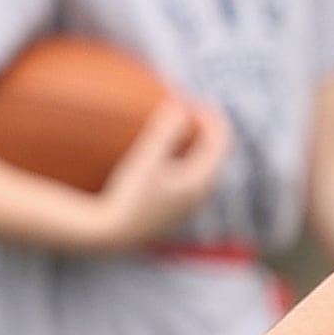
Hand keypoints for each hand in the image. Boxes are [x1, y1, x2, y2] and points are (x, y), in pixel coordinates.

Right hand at [81, 100, 232, 251]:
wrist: (113, 235)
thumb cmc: (127, 198)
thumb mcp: (145, 162)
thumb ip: (164, 133)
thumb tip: (179, 107)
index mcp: (202, 181)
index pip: (220, 141)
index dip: (212, 116)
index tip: (194, 99)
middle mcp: (200, 193)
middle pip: (214, 151)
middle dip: (204, 127)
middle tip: (187, 107)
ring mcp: (187, 202)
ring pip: (200, 164)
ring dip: (191, 141)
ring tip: (174, 123)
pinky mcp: (173, 207)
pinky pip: (185, 174)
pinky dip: (179, 156)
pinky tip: (155, 150)